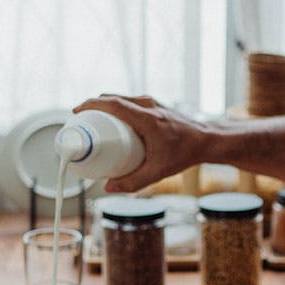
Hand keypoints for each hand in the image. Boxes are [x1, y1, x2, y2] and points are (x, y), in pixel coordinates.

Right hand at [75, 94, 210, 192]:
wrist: (208, 140)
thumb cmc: (185, 153)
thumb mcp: (158, 171)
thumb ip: (133, 182)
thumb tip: (108, 186)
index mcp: (146, 118)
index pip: (112, 104)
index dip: (91, 105)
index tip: (76, 113)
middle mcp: (148, 105)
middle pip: (112, 98)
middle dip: (93, 107)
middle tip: (80, 122)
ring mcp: (152, 102)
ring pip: (121, 98)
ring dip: (104, 106)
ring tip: (92, 121)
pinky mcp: (155, 105)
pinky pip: (130, 101)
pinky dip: (116, 107)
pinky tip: (112, 120)